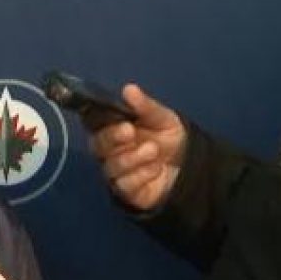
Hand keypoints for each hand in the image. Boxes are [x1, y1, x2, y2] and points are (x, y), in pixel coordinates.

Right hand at [89, 84, 185, 209]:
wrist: (187, 167)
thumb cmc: (167, 137)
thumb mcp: (162, 118)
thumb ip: (145, 106)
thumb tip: (129, 89)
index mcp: (111, 128)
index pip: (93, 122)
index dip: (95, 118)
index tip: (106, 114)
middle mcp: (107, 150)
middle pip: (97, 144)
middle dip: (112, 136)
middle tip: (129, 130)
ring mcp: (114, 171)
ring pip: (112, 165)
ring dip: (133, 157)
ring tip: (153, 150)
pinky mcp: (123, 190)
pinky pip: (125, 183)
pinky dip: (142, 174)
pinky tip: (156, 169)